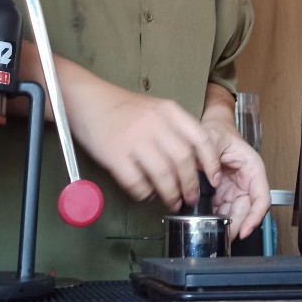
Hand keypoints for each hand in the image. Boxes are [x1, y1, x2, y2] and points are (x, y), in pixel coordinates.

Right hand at [78, 89, 222, 211]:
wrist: (87, 99)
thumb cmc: (122, 106)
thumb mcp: (155, 108)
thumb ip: (174, 129)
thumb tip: (193, 161)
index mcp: (168, 110)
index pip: (200, 138)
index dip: (211, 162)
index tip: (214, 178)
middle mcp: (155, 124)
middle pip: (183, 160)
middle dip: (191, 184)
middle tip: (191, 197)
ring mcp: (134, 139)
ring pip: (163, 174)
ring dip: (170, 193)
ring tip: (172, 202)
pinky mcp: (114, 154)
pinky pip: (136, 182)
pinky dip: (144, 193)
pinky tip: (145, 194)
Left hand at [203, 120, 270, 240]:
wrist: (211, 130)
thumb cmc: (219, 131)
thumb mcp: (214, 138)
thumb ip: (211, 156)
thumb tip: (212, 179)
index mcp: (253, 170)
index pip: (261, 199)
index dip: (255, 217)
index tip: (245, 230)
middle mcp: (246, 183)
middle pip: (246, 211)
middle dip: (237, 225)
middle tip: (224, 236)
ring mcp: (234, 190)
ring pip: (234, 214)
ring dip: (225, 224)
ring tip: (212, 230)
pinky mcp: (222, 194)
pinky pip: (221, 210)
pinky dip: (214, 217)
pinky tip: (205, 220)